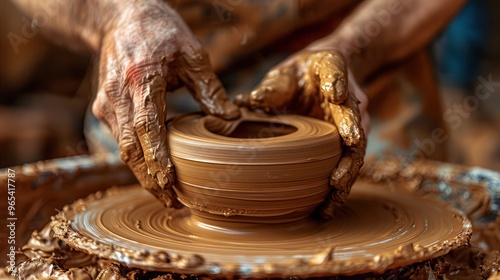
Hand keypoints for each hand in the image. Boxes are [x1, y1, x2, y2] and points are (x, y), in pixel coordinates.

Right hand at [91, 2, 239, 207]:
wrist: (120, 17)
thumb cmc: (160, 32)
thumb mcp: (192, 54)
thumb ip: (210, 89)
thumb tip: (232, 119)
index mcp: (141, 78)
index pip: (148, 128)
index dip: (157, 160)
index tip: (171, 185)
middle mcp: (117, 95)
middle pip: (131, 149)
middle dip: (150, 180)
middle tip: (172, 202)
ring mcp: (106, 102)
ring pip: (123, 149)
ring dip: (143, 174)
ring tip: (167, 194)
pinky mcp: (104, 107)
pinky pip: (121, 139)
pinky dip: (137, 159)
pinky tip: (154, 170)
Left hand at [235, 50, 368, 217]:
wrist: (321, 74)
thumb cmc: (298, 73)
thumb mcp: (283, 74)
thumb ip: (272, 87)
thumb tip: (249, 102)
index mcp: (332, 70)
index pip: (337, 74)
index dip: (338, 84)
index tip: (337, 95)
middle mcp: (348, 99)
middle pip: (355, 125)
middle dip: (348, 153)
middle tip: (337, 178)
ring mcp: (350, 122)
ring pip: (354, 151)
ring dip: (346, 177)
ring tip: (332, 201)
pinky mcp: (344, 140)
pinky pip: (345, 162)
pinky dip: (338, 185)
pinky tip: (327, 207)